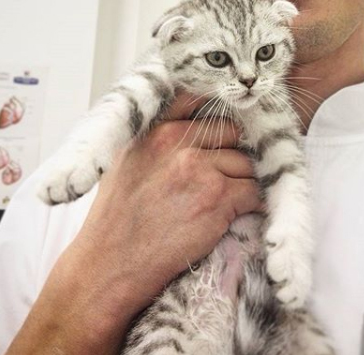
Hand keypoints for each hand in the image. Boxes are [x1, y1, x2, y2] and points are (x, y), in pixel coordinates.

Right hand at [6, 92, 259, 354]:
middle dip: (232, 151)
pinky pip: (254, 190)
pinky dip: (253, 202)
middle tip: (226, 172)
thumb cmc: (116, 218)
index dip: (215, 111)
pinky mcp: (218, 197)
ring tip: (227, 199)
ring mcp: (199, 167)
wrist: (108, 265)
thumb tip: (190, 128)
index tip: (222, 125)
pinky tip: (238, 212)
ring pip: (246, 163)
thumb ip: (157, 139)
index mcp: (153, 129)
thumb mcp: (126, 161)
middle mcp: (176, 142)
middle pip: (230, 132)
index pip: (197, 98)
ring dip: (243, 180)